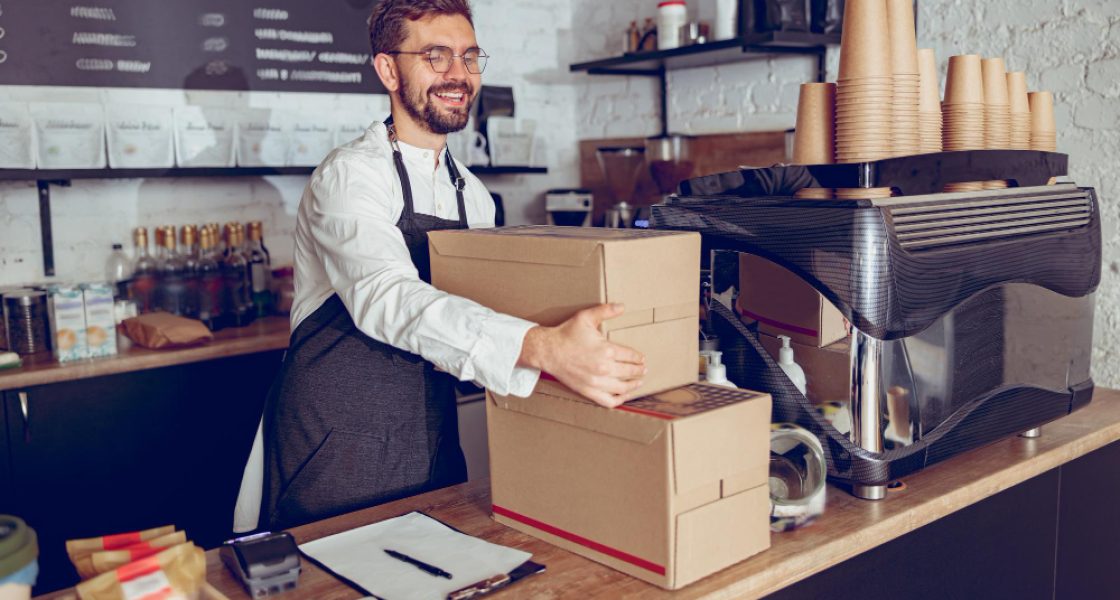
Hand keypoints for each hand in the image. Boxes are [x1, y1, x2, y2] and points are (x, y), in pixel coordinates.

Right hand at [518, 304, 645, 407]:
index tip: (642, 358)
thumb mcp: (586, 317)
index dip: (639, 358)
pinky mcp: (588, 391)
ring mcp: (596, 383)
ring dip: (634, 385)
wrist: (548, 351)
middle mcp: (604, 368)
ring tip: (638, 382)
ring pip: (622, 388)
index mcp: (606, 350)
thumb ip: (605, 311)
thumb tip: (622, 306)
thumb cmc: (566, 334)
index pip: (630, 356)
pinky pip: (609, 401)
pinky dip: (619, 400)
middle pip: (630, 372)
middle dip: (639, 371)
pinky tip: (624, 395)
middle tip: (643, 369)